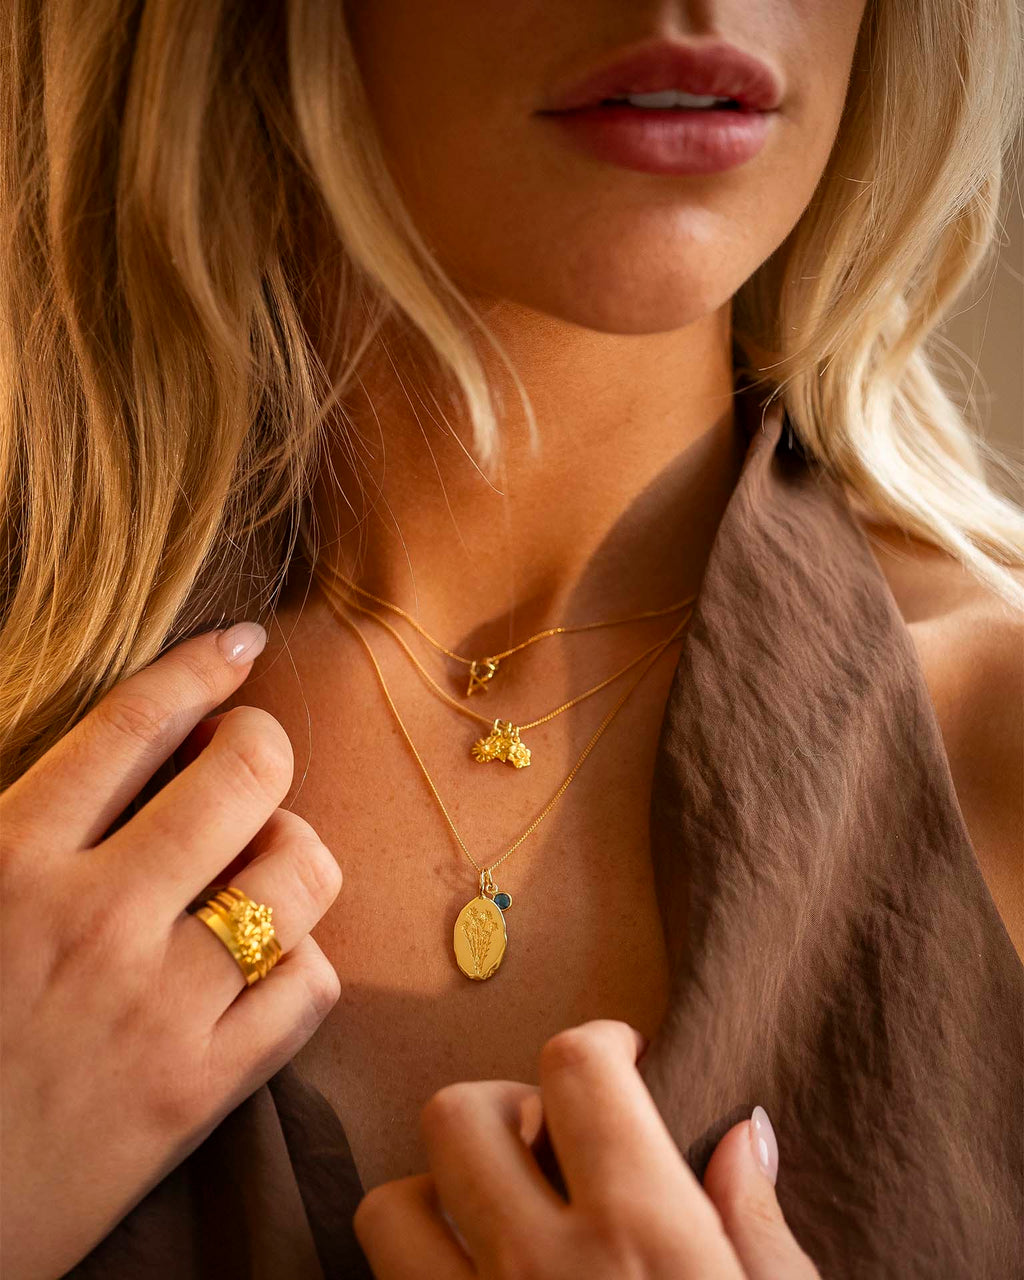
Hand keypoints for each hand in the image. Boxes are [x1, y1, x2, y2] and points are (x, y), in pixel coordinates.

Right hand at [0, 624, 342, 1279]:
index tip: (238, 647)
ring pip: (298, 872)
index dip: (199, 669)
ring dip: (292, 854)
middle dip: (261, 749)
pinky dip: (302, 962)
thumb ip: (24, 829)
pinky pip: (310, 983)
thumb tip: (118, 760)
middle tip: (245, 765)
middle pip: (244, 778)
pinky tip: (266, 965)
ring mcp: (157, 1008)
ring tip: (259, 867)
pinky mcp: (200, 1091)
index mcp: (7, 863)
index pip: (130, 725)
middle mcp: (92, 921)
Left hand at [353, 1019, 818, 1278]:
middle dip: (504, 1103)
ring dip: (438, 1192)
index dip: (597, 1042)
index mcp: (642, 1234)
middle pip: (458, 1113)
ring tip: (495, 1215)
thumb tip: (745, 1133)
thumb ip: (760, 1230)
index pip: (577, 1069)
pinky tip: (469, 1278)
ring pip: (389, 1207)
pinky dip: (416, 1269)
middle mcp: (539, 1269)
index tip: (618, 1054)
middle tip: (551, 1136)